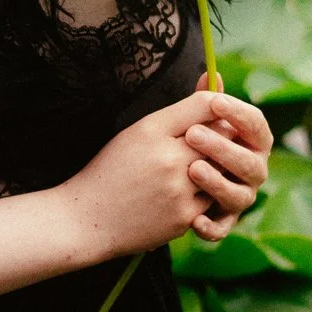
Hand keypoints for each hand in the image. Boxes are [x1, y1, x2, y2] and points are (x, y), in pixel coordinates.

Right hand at [64, 87, 242, 261]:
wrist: (88, 219)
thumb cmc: (113, 169)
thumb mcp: (137, 133)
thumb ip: (177, 114)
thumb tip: (216, 93)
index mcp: (152, 129)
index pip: (204, 104)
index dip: (218, 105)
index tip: (217, 113)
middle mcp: (168, 158)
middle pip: (220, 136)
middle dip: (223, 136)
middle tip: (219, 140)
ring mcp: (178, 190)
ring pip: (222, 169)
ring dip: (218, 167)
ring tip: (201, 167)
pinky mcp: (184, 217)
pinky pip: (214, 198)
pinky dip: (206, 194)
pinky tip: (185, 193)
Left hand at [183, 74, 270, 243]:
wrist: (154, 186)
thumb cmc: (182, 146)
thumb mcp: (187, 122)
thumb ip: (202, 103)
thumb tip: (210, 74)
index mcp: (249, 141)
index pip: (256, 126)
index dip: (239, 114)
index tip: (216, 102)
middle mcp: (251, 170)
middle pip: (250, 162)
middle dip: (224, 148)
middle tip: (193, 135)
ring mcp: (239, 197)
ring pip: (240, 196)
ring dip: (218, 183)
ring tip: (192, 170)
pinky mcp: (222, 222)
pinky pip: (222, 229)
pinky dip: (211, 227)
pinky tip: (194, 220)